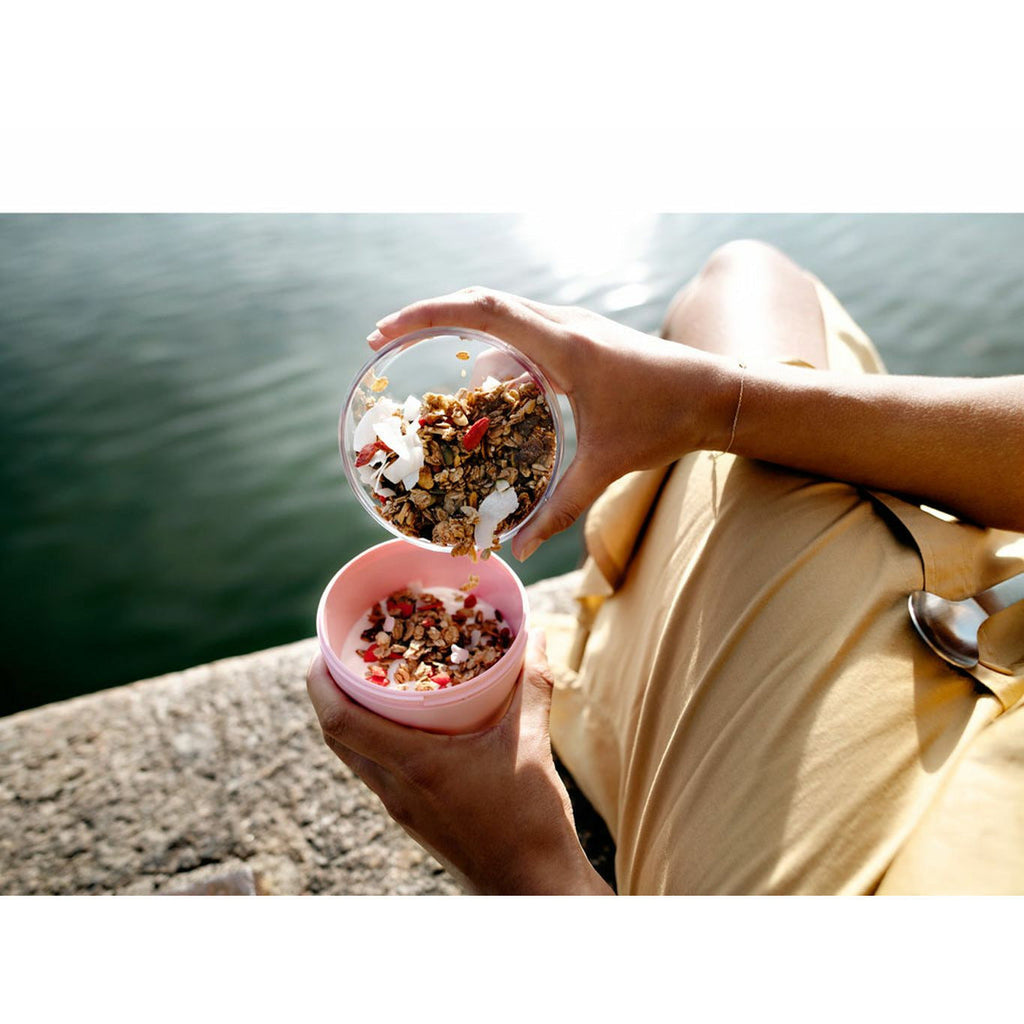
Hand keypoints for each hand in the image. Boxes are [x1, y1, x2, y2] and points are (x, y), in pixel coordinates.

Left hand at [306, 630, 612, 894]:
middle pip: (336, 738)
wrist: (531, 884)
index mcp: (415, 765)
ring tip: (369, 684)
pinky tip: (403, 726)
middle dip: (328, 695)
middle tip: (341, 658)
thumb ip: (533, 685)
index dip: (320, 684)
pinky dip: (374, 742)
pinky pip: (376, 773)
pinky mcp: (413, 819)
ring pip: (354, 757)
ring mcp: (400, 808)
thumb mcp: (532, 743)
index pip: (340, 722)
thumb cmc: (530, 818)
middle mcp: (396, 788)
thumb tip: (538, 636)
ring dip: (349, 720)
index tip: (323, 651)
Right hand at [367, 287, 733, 559]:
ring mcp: (574, 325)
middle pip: (481, 302)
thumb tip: (519, 550)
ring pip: (502, 316)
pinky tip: (492, 390)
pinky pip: (524, 332)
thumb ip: (559, 510)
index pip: (481, 310)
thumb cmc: (666, 422)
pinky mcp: (581, 335)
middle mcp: (564, 324)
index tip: (386, 330)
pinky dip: (496, 351)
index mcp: (563, 346)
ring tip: (437, 377)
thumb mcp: (606, 467)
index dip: (427, 313)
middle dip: (429, 318)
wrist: (719, 392)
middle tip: (385, 340)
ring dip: (464, 337)